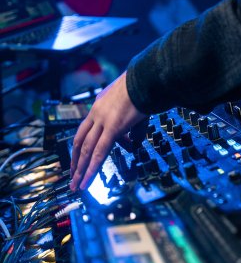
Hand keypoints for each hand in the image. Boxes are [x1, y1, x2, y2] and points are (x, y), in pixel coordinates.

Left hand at [69, 71, 146, 190]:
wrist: (147, 77)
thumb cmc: (144, 87)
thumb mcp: (133, 105)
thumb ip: (132, 126)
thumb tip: (135, 141)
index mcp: (99, 103)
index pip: (87, 128)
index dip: (81, 144)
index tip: (78, 157)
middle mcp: (96, 111)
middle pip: (80, 140)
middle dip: (75, 159)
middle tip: (72, 175)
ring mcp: (102, 119)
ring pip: (86, 149)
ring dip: (80, 169)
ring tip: (76, 185)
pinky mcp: (112, 127)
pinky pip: (99, 152)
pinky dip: (91, 169)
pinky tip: (87, 181)